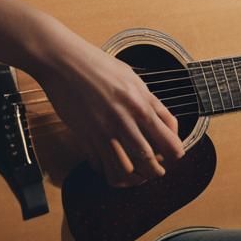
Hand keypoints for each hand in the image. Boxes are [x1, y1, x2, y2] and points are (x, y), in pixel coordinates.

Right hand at [31, 26, 184, 187]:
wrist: (65, 61)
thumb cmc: (99, 65)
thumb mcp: (133, 78)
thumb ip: (150, 102)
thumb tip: (166, 125)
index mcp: (141, 103)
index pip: (169, 140)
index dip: (175, 153)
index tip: (172, 155)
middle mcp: (124, 119)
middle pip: (149, 160)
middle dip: (157, 171)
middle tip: (157, 170)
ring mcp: (104, 131)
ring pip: (125, 170)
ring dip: (134, 179)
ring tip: (138, 177)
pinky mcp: (85, 137)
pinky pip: (101, 166)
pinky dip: (110, 172)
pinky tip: (113, 166)